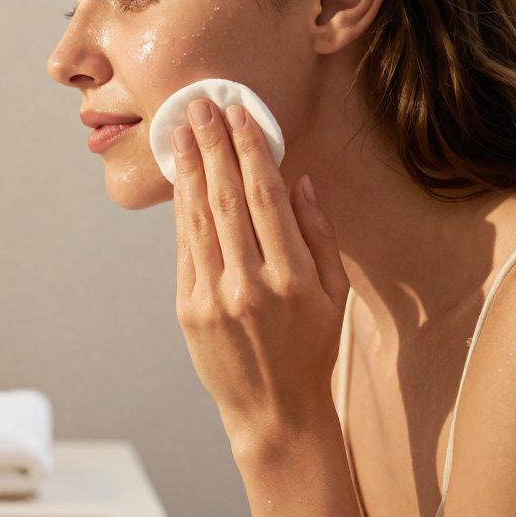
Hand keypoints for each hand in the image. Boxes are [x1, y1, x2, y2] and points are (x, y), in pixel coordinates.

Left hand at [171, 99, 348, 436]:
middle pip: (227, 200)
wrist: (274, 411)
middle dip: (212, 147)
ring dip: (190, 171)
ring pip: (198, 220)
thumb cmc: (311, 348)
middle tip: (201, 105)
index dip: (251, 151)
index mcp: (293, 278)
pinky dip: (183, 211)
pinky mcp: (188, 310)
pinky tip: (182, 181)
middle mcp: (249, 285)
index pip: (266, 199)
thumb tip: (296, 179)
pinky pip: (185, 249)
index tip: (240, 114)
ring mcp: (213, 298)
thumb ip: (318, 234)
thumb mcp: (333, 294)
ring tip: (182, 132)